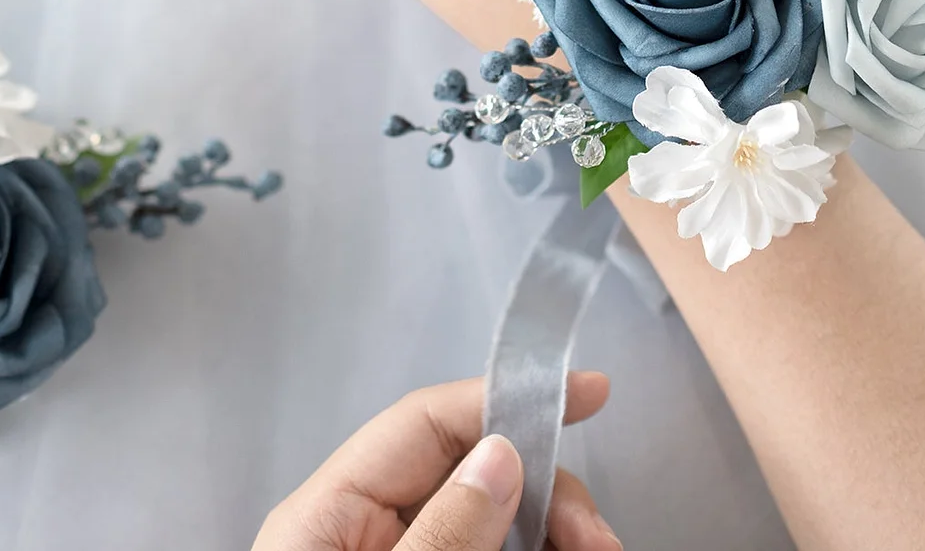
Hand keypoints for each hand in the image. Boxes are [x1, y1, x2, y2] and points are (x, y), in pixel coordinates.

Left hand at [252, 372, 618, 550]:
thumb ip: (442, 531)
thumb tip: (500, 453)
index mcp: (327, 513)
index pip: (426, 421)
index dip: (505, 394)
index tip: (588, 389)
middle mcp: (363, 532)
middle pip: (473, 474)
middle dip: (546, 494)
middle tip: (597, 540)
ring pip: (494, 523)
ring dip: (551, 533)